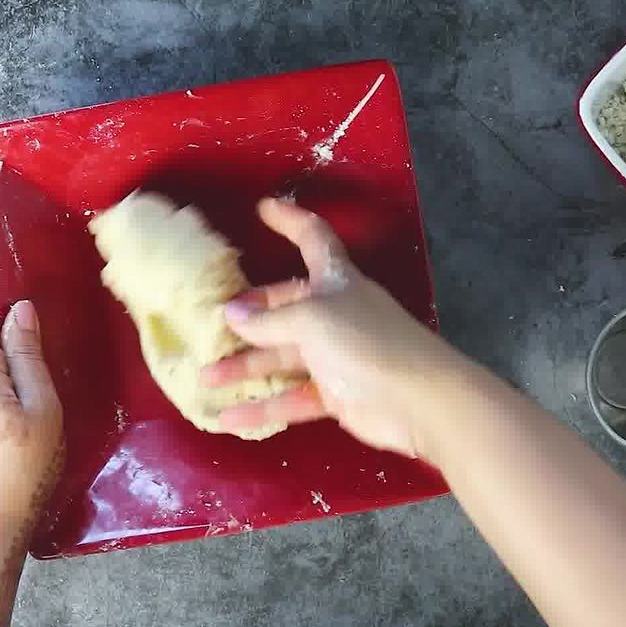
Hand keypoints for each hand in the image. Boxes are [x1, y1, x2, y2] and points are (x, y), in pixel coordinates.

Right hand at [203, 198, 470, 461]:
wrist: (419, 400)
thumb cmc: (367, 344)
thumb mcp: (312, 320)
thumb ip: (270, 320)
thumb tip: (231, 316)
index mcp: (335, 282)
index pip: (313, 239)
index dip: (290, 221)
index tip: (264, 208)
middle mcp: (333, 314)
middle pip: (284, 307)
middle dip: (249, 315)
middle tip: (211, 324)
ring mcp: (335, 356)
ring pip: (281, 358)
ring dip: (245, 368)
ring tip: (206, 377)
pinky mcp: (336, 394)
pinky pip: (291, 398)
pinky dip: (262, 407)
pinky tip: (228, 418)